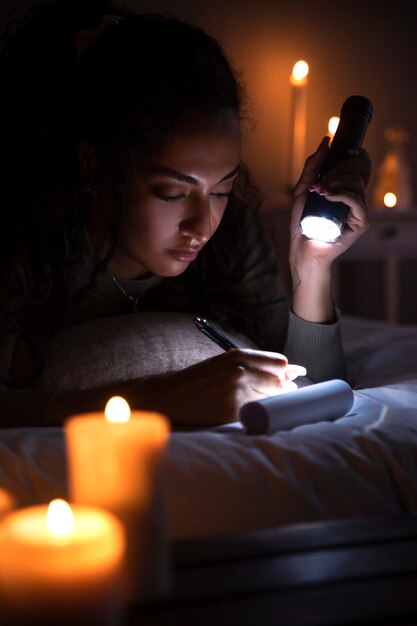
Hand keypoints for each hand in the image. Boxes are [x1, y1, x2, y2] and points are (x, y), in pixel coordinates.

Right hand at [135, 349, 306, 426]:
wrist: (170, 396)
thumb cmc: (196, 381)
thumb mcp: (222, 364)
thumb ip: (248, 366)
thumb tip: (280, 373)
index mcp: (238, 356)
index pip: (279, 362)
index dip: (288, 371)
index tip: (294, 376)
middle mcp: (241, 371)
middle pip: (281, 381)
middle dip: (288, 388)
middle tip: (291, 392)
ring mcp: (238, 392)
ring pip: (273, 398)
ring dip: (279, 402)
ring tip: (279, 404)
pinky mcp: (234, 412)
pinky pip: (259, 413)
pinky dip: (264, 414)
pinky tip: (264, 415)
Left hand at [290, 136, 371, 267]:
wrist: (303, 248)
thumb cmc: (303, 222)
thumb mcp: (304, 189)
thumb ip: (312, 166)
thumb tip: (326, 142)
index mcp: (348, 189)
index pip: (363, 165)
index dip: (357, 154)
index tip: (342, 152)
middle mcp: (357, 198)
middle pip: (360, 170)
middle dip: (339, 168)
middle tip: (320, 181)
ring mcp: (360, 210)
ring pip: (356, 184)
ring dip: (335, 182)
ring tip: (318, 192)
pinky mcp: (361, 222)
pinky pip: (356, 200)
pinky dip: (340, 194)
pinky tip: (326, 196)